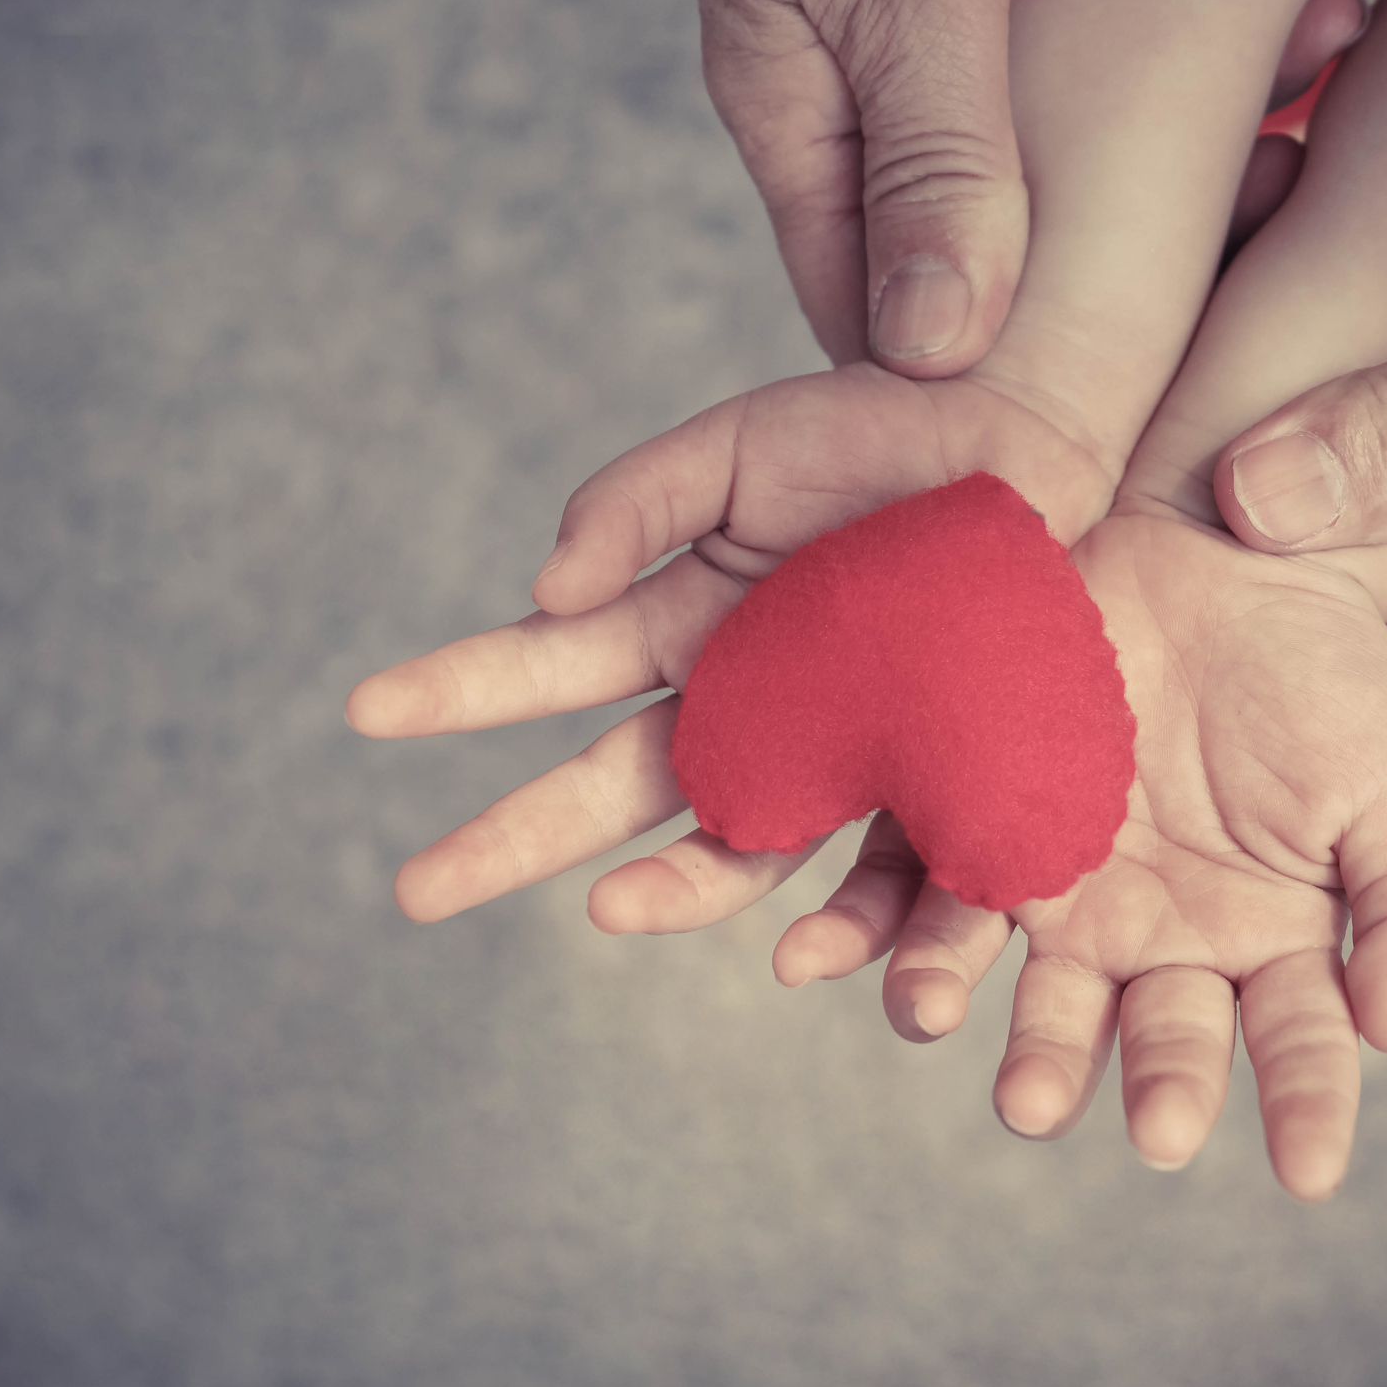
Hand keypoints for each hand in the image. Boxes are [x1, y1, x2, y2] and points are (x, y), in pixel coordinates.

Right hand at [346, 363, 1114, 924]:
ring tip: (608, 910)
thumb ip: (633, 502)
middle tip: (413, 890)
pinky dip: (845, 922)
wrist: (1022, 436)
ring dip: (664, 892)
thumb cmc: (874, 430)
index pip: (547, 669)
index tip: (364, 709)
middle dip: (507, 837)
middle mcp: (736, 707)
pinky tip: (805, 955)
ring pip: (729, 852)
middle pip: (608, 793)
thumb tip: (540, 594)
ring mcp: (827, 754)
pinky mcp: (928, 784)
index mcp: (677, 624)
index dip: (458, 689)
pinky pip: (881, 873)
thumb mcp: (737, 443)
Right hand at [689, 0, 1364, 373]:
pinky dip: (1232, 62)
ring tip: (1313, 133)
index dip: (967, 400)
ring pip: (1072, 156)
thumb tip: (937, 346)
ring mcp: (951, 37)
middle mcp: (872, 89)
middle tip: (1241, 288)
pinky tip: (1320, 39)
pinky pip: (1126, 69)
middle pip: (984, 247)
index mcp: (804, 112)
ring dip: (1201, 158)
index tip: (1087, 448)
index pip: (868, 315)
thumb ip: (931, 147)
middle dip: (1109, 285)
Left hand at [773, 509, 1386, 1197]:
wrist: (1220, 544)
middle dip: (1141, 1081)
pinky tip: (810, 958)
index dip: (1308, 1106)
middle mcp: (1158, 933)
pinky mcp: (982, 820)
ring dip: (985, 1024)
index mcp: (1268, 936)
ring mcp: (1066, 883)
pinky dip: (861, 927)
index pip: (1295, 1041)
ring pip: (1023, 982)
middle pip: (1146, 1034)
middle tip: (1131, 1125)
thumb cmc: (1326, 670)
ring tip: (943, 1031)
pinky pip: (918, 888)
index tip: (1310, 1174)